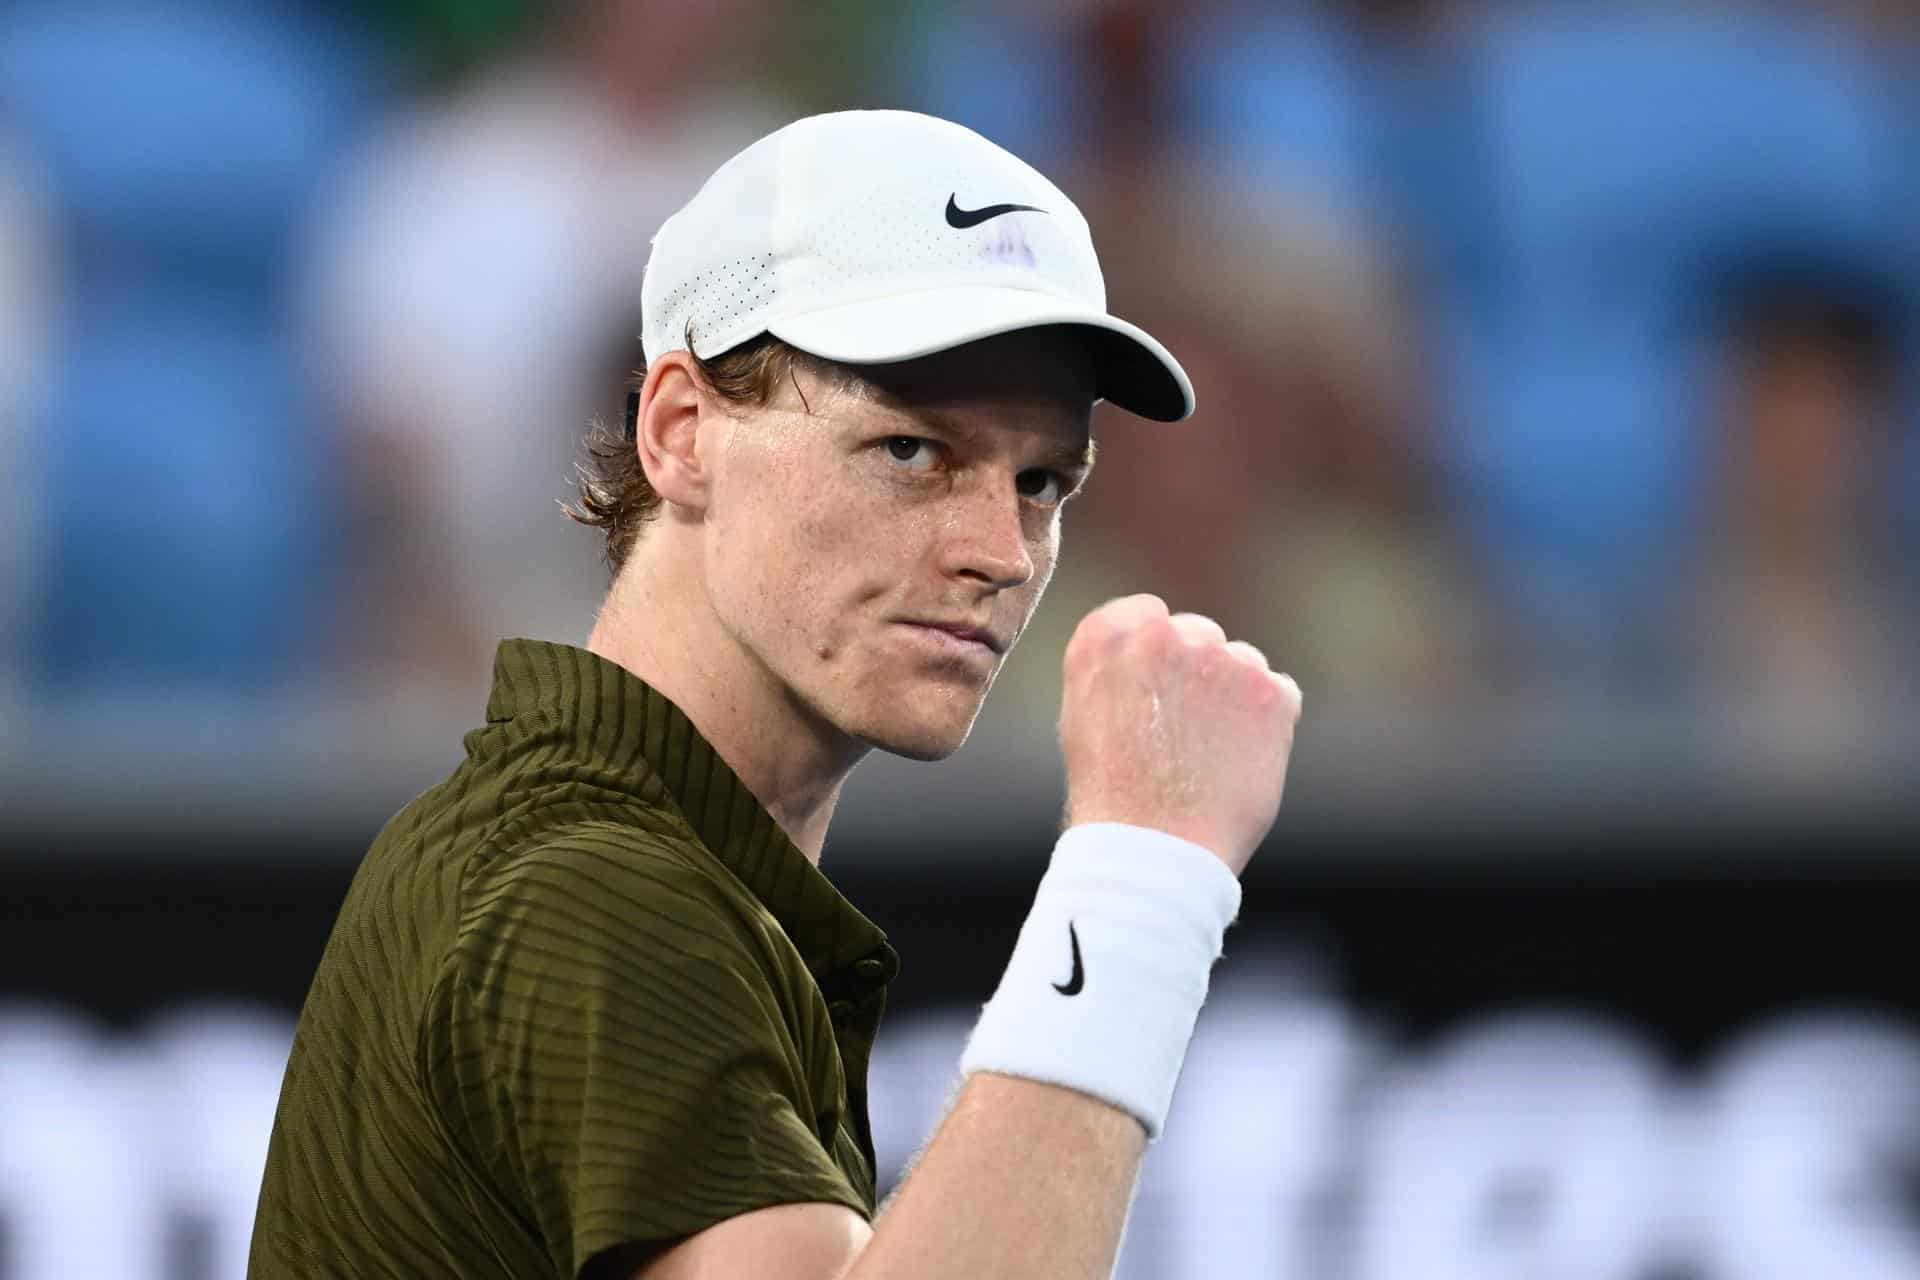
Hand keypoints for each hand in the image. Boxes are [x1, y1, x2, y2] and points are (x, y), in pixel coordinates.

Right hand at [1058, 594, 1301, 875]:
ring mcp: (1221, 659)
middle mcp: (1162, 636)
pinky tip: (1238, 764)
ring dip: (1235, 698)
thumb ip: (1118, 668)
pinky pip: (1279, 694)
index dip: (1159, 653)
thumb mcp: (1085, 717)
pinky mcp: (1271, 691)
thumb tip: (1153, 649)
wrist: (1157, 851)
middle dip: (1200, 674)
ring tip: (1209, 759)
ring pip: (1242, 664)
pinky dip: (1268, 725)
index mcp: (1105, 639)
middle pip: (1200, 635)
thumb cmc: (1114, 797)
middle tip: (1186, 736)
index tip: (1158, 689)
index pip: (1148, 612)